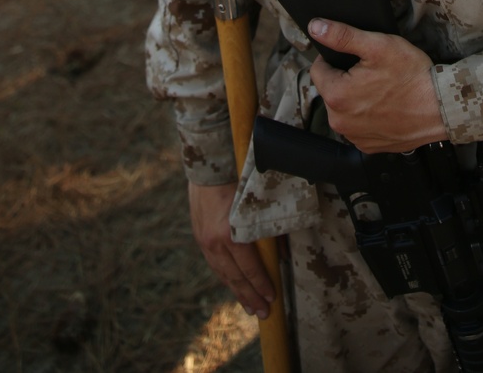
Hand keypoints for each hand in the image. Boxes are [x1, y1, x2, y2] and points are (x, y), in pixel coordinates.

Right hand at [188, 181, 275, 318]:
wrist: (208, 169)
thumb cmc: (238, 181)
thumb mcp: (257, 205)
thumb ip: (269, 230)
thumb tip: (282, 255)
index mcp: (231, 234)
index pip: (250, 268)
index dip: (261, 285)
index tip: (272, 298)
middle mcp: (215, 242)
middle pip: (236, 277)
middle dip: (251, 297)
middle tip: (263, 313)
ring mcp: (205, 242)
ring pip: (224, 275)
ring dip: (238, 292)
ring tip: (250, 307)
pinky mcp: (200, 238)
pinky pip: (215, 265)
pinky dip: (226, 278)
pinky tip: (234, 287)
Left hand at [308, 20, 446, 152]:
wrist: (440, 107)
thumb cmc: (412, 76)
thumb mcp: (377, 45)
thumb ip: (342, 36)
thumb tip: (316, 27)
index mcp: (337, 96)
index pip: (318, 69)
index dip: (335, 58)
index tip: (355, 57)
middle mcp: (340, 121)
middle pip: (331, 89)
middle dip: (346, 79)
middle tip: (373, 72)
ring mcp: (354, 136)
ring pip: (345, 108)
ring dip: (356, 98)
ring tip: (382, 89)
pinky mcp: (368, 146)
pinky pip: (359, 126)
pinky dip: (368, 116)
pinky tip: (386, 106)